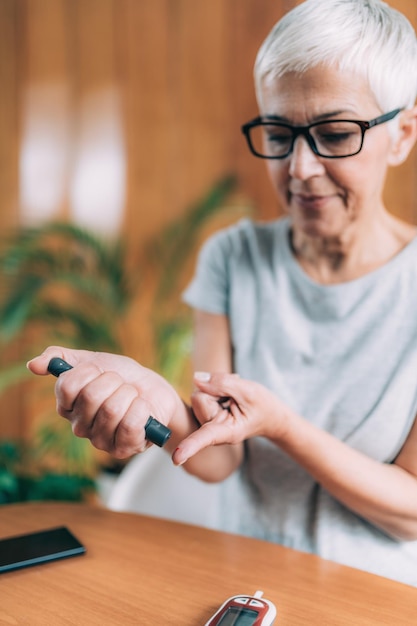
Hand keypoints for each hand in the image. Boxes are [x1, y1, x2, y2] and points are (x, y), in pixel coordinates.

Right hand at [27, 346, 181, 457]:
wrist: (155, 392)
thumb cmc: (122, 377)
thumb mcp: (93, 360)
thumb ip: (61, 358)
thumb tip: (32, 364)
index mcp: (67, 405)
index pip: (67, 385)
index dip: (89, 371)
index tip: (101, 370)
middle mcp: (79, 426)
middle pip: (91, 396)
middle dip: (114, 381)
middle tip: (121, 384)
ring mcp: (100, 440)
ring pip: (112, 409)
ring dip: (130, 394)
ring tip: (133, 396)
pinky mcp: (122, 448)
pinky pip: (130, 424)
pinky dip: (141, 408)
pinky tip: (142, 409)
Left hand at [173, 371, 288, 464]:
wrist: (269, 415)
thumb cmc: (263, 406)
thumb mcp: (249, 391)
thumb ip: (223, 383)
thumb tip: (195, 379)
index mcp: (227, 432)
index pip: (205, 437)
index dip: (190, 445)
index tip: (176, 458)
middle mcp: (212, 430)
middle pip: (199, 399)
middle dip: (215, 389)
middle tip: (235, 396)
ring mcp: (206, 422)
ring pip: (200, 392)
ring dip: (216, 389)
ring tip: (233, 397)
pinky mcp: (203, 413)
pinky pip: (202, 391)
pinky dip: (215, 389)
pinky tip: (228, 397)